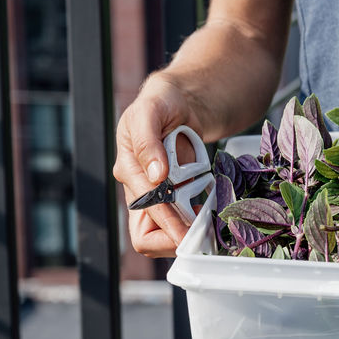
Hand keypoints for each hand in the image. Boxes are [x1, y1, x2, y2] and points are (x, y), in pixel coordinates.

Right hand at [112, 76, 199, 257]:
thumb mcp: (150, 113)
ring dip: (186, 232)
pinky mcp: (170, 194)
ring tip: (210, 225)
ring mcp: (155, 193)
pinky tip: (209, 214)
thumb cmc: (161, 103)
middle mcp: (138, 186)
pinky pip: (178, 220)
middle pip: (148, 234)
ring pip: (164, 232)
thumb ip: (148, 141)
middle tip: (206, 234)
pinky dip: (193, 222)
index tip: (192, 230)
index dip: (168, 223)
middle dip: (175, 237)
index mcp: (128, 168)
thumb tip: (155, 175)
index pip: (145, 209)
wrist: (178, 101)